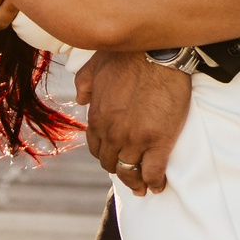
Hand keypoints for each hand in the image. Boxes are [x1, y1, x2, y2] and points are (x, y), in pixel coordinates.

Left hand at [76, 50, 190, 194]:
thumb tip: (80, 100)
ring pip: (131, 173)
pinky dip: (155, 182)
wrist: (158, 52)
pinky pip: (153, 172)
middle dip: (120, 169)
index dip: (106, 154)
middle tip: (130, 172)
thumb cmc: (128, 54)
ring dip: (136, 182)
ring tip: (143, 187)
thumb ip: (84, 84)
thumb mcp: (96, 66)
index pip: (97, 148)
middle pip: (112, 163)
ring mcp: (135, 140)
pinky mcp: (158, 142)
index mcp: (98, 118)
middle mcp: (113, 134)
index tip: (115, 157)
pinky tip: (158, 185)